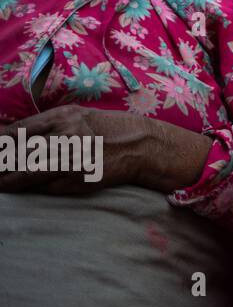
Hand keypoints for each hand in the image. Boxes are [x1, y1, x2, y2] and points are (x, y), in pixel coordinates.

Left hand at [0, 107, 211, 194]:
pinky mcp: (79, 179)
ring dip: (9, 181)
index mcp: (62, 117)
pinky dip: (35, 188)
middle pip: (19, 154)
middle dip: (1, 165)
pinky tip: (25, 188)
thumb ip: (48, 126)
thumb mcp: (78, 117)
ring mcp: (72, 159)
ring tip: (0, 183)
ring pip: (28, 173)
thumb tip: (13, 136)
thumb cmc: (108, 129)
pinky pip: (48, 186)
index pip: (17, 131)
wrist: (144, 145)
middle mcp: (65, 136)